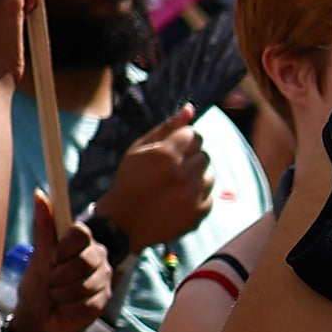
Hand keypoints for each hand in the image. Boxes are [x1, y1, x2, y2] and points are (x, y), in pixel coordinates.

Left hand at [13, 192, 110, 331]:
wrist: (38, 318)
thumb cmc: (37, 285)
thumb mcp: (39, 256)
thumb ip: (43, 226)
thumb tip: (39, 193)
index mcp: (82, 244)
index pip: (82, 233)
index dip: (66, 246)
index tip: (53, 257)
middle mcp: (97, 258)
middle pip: (84, 259)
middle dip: (60, 274)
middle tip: (52, 281)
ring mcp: (103, 280)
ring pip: (84, 284)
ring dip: (62, 293)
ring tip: (57, 296)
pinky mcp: (104, 300)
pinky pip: (86, 302)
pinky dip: (69, 307)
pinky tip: (66, 307)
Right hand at [96, 106, 212, 246]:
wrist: (123, 222)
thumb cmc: (129, 180)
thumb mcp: (139, 149)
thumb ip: (167, 128)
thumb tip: (190, 109)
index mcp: (167, 155)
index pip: (194, 135)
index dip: (184, 141)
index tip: (173, 150)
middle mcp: (183, 175)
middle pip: (203, 154)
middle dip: (190, 159)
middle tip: (170, 170)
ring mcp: (192, 196)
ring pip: (208, 175)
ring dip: (195, 177)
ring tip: (173, 186)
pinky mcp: (198, 213)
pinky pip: (208, 195)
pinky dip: (197, 196)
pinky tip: (177, 200)